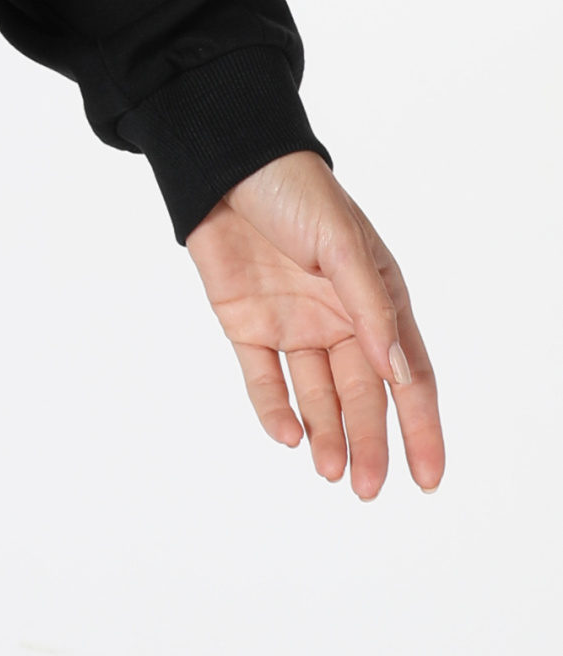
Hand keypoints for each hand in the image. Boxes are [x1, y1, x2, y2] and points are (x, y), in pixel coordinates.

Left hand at [187, 151, 442, 499]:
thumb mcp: (342, 245)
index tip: (427, 477)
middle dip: (371, 444)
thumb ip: (370, 309)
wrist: (227, 164)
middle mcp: (340, 320)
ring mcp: (293, 325)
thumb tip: (398, 372)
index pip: (408, 376)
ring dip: (325, 435)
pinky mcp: (247, 325)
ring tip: (332, 472)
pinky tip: (286, 436)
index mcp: (377, 300)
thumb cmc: (297, 192)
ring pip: (316, 396)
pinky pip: (263, 378)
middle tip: (370, 491)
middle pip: (362, 397)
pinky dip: (274, 409)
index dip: (420, 427)